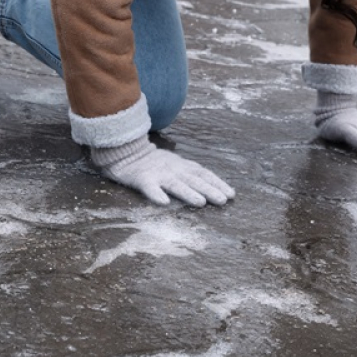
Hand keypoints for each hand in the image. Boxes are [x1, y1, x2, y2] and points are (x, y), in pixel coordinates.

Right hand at [90, 136, 234, 206]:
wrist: (125, 153)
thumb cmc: (153, 163)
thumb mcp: (175, 164)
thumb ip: (191, 174)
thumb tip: (214, 189)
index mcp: (181, 166)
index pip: (203, 173)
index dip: (217, 183)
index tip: (232, 195)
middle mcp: (173, 169)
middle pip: (193, 180)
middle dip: (209, 189)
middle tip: (223, 200)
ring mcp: (157, 173)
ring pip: (174, 184)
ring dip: (188, 193)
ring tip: (200, 202)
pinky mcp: (141, 179)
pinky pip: (149, 187)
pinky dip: (156, 194)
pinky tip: (163, 203)